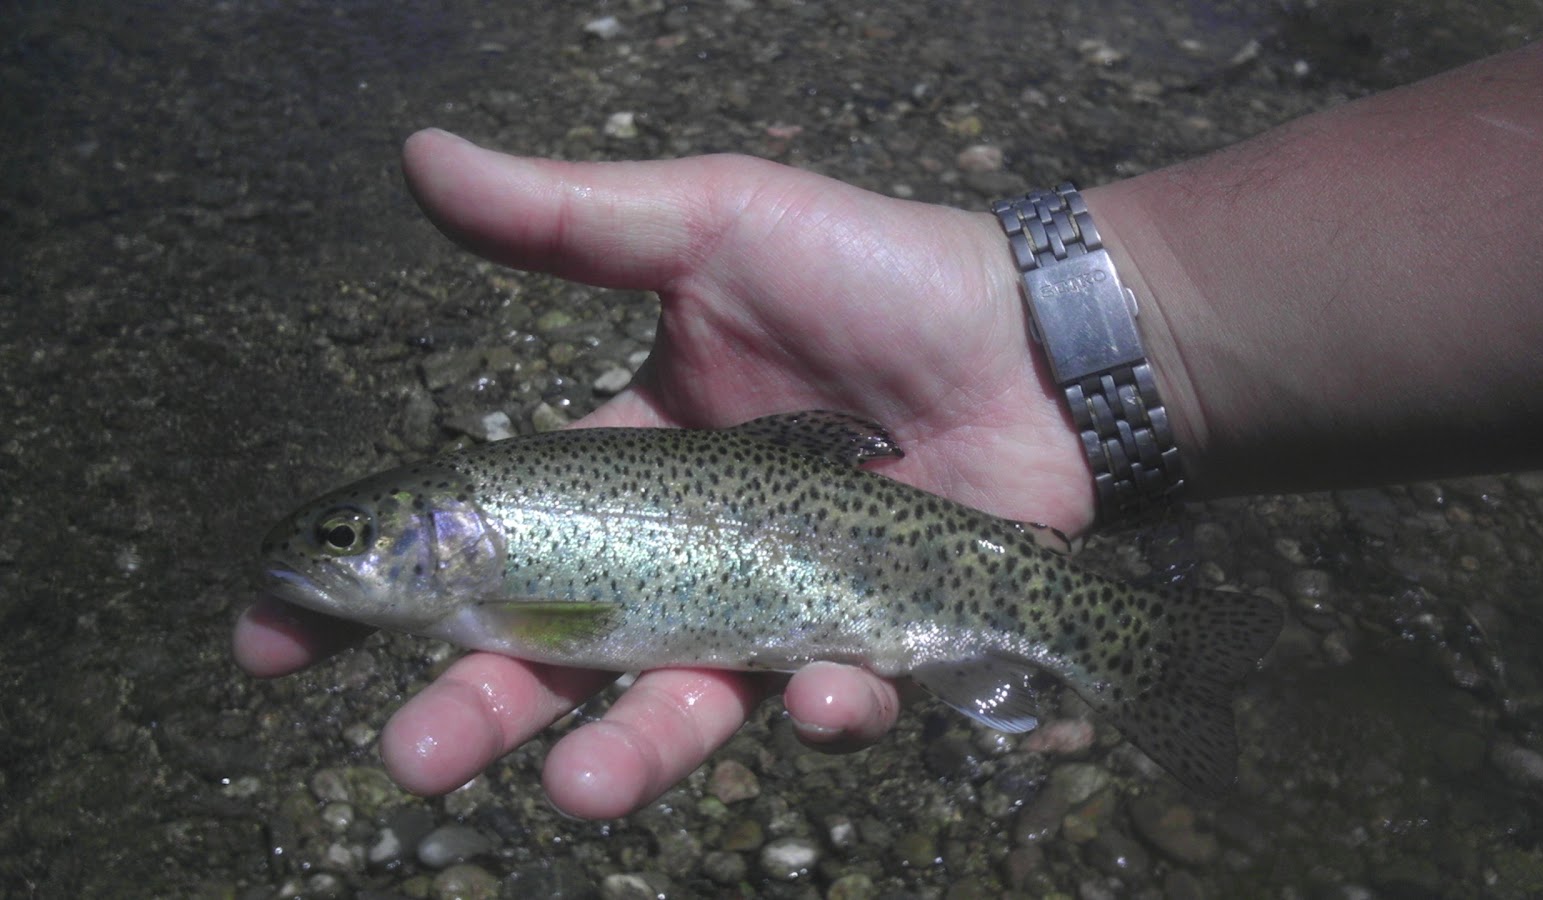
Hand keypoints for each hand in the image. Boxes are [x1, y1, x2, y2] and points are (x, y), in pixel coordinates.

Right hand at [234, 129, 1095, 818]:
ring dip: (627, 754)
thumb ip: (567, 221)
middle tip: (410, 757)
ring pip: (676, 704)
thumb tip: (415, 156)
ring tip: (582, 787)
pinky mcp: (865, 641)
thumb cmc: (873, 272)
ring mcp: (771, 607)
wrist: (1033, 334)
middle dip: (476, 709)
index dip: (380, 589)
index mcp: (625, 463)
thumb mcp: (710, 224)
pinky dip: (825, 708)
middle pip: (554, 652)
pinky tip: (831, 692)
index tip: (274, 637)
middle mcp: (682, 552)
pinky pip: (827, 702)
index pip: (480, 536)